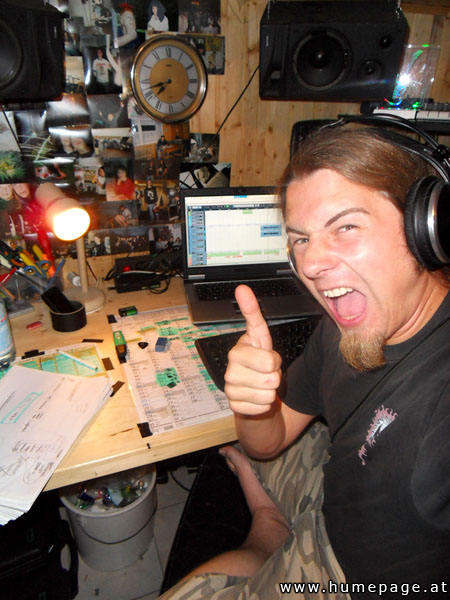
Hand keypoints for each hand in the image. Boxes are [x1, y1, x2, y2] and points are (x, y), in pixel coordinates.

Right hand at [224, 285, 281, 414]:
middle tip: (268, 373)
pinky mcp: (233, 405)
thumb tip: (241, 289)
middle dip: (276, 374)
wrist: (253, 396)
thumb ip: (254, 317)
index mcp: (239, 348)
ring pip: (268, 392)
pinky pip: (262, 406)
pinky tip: (256, 398)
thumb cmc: (259, 366)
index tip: (246, 297)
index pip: (256, 334)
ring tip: (262, 385)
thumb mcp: (262, 341)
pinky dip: (264, 405)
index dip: (263, 339)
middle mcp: (231, 366)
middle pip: (271, 371)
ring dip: (271, 391)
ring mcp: (230, 387)